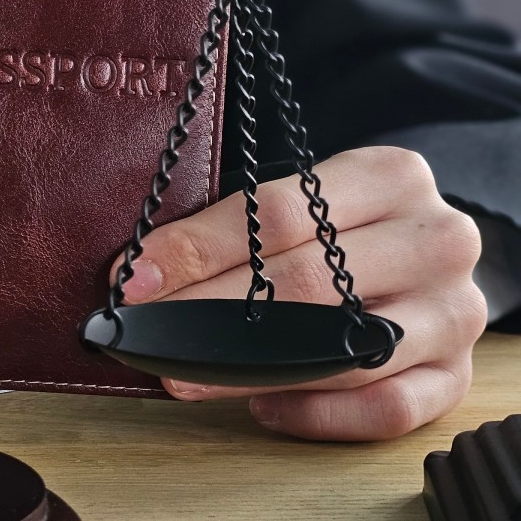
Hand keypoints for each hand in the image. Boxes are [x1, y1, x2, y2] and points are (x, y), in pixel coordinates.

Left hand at [113, 147, 486, 440]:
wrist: (426, 251)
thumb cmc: (343, 227)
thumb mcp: (305, 201)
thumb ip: (237, 227)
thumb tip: (143, 275)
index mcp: (391, 177)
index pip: (280, 212)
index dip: (198, 249)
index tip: (135, 279)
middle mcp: (435, 240)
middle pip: (307, 283)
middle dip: (209, 312)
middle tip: (148, 334)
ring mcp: (453, 311)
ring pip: (341, 353)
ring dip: (248, 373)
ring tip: (185, 378)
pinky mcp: (456, 375)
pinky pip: (383, 407)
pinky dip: (316, 414)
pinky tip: (264, 406)